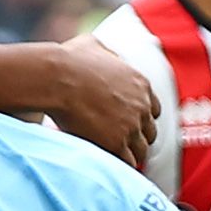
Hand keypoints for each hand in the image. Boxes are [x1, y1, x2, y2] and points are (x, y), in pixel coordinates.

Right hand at [45, 37, 157, 165]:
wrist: (57, 78)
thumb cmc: (69, 60)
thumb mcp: (93, 45)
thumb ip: (106, 54)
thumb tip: (103, 55)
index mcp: (141, 84)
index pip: (153, 110)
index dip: (141, 119)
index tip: (130, 125)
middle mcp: (141, 106)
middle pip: (150, 133)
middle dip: (137, 139)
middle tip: (122, 145)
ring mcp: (131, 127)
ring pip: (141, 151)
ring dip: (130, 155)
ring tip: (116, 160)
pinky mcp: (116, 144)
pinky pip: (128, 162)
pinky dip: (121, 165)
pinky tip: (110, 165)